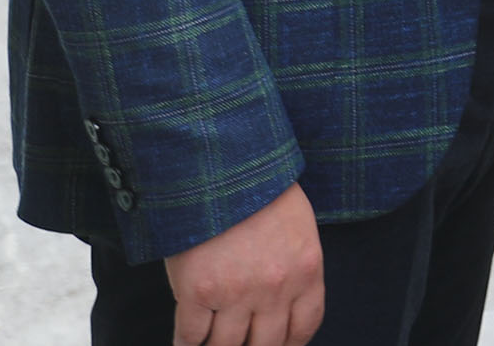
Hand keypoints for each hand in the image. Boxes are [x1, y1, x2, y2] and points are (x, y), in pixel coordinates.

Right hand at [166, 183, 322, 345]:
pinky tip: (186, 345)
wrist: (222, 166)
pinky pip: (190, 337)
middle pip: (266, 345)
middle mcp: (275, 288)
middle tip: (242, 344)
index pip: (305, 326)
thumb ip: (293, 266)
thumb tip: (279, 302)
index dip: (290, 344)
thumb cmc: (259, 189)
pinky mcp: (197, 292)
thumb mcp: (296, 227)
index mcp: (306, 270)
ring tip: (212, 344)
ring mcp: (236, 293)